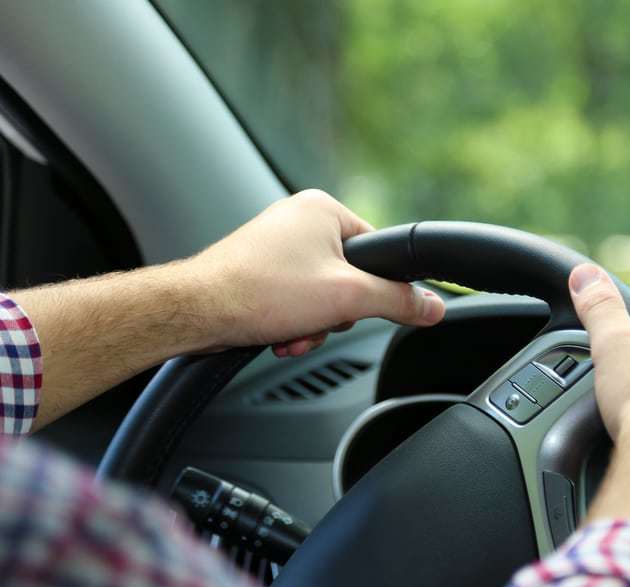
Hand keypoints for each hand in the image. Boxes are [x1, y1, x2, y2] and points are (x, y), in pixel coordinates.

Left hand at [186, 189, 444, 355]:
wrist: (196, 312)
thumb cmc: (260, 291)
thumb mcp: (347, 297)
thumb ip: (398, 300)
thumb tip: (434, 306)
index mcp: (323, 209)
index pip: (377, 250)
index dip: (374, 287)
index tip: (360, 307)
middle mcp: (299, 220)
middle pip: (349, 278)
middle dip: (336, 313)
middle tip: (318, 320)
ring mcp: (277, 245)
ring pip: (322, 295)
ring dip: (314, 324)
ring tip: (291, 331)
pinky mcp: (260, 270)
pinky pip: (296, 300)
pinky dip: (293, 323)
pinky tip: (278, 334)